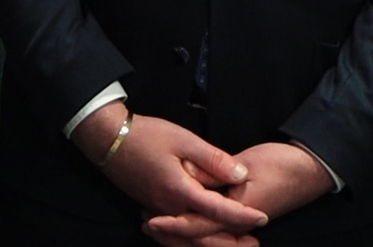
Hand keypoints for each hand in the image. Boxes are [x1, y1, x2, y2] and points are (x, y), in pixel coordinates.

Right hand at [72, 105, 266, 238]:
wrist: (108, 139)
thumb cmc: (147, 135)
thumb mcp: (184, 140)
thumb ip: (213, 159)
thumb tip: (241, 175)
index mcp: (180, 191)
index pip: (219, 210)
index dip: (243, 216)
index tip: (263, 218)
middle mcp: (170, 208)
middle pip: (205, 234)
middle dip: (231, 240)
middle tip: (254, 242)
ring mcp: (160, 211)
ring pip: (190, 237)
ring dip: (213, 242)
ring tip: (236, 242)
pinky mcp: (153, 208)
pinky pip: (177, 232)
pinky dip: (193, 238)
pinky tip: (203, 235)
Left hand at [146, 142, 331, 242]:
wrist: (310, 169)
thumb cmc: (282, 164)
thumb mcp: (247, 165)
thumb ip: (215, 173)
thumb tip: (188, 177)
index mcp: (239, 213)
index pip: (199, 225)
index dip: (173, 225)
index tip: (151, 221)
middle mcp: (239, 226)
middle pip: (200, 240)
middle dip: (173, 235)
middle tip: (146, 223)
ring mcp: (241, 224)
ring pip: (206, 238)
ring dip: (182, 234)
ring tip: (156, 222)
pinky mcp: (242, 218)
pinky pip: (214, 231)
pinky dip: (195, 227)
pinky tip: (181, 218)